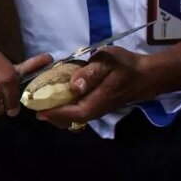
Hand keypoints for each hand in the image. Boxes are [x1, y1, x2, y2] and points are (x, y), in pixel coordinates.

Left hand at [37, 46, 154, 127]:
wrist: (147, 75)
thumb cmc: (126, 66)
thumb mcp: (108, 61)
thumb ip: (91, 72)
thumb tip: (74, 85)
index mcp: (98, 101)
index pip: (73, 114)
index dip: (55, 113)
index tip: (37, 109)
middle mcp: (96, 110)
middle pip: (70, 119)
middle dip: (51, 115)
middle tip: (33, 105)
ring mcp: (97, 109)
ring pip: (73, 117)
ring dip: (56, 112)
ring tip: (40, 103)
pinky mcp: (98, 105)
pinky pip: (78, 111)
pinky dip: (65, 108)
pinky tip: (56, 98)